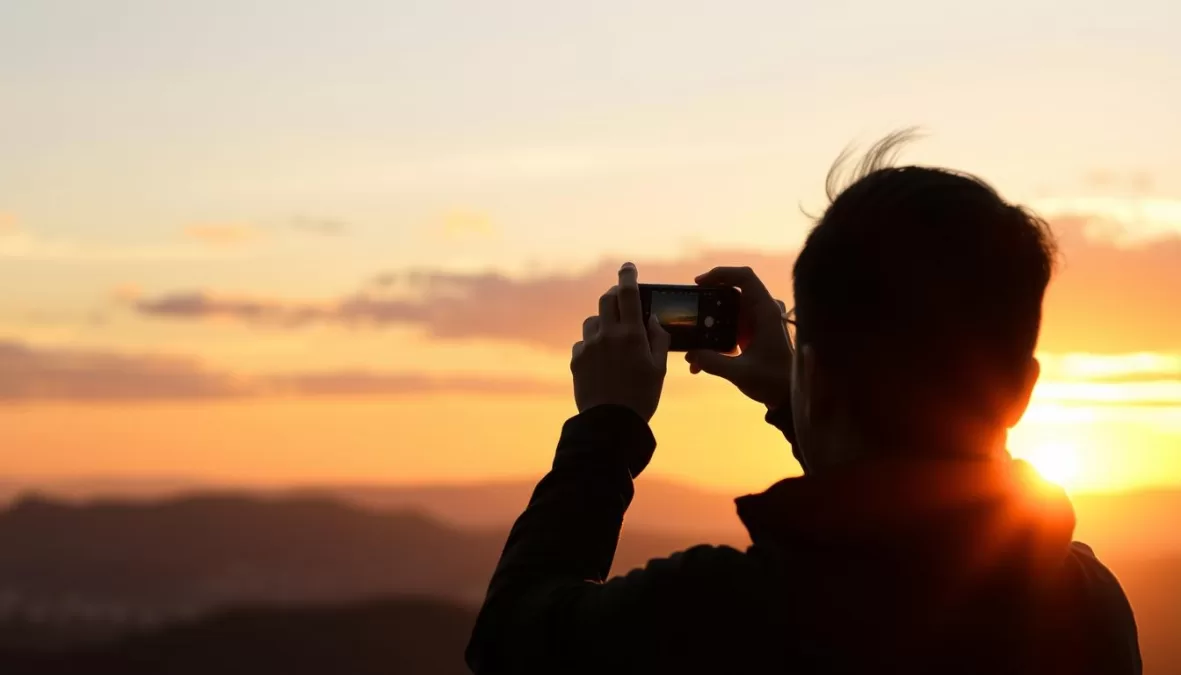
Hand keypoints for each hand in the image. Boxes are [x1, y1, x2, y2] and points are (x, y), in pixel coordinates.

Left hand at [571, 263, 670, 421]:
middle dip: (614, 296)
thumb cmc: (642, 397)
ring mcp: (589, 347)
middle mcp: (607, 335)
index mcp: (631, 335)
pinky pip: (583, 343)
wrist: (610, 424)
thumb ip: (658, 339)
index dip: (627, 276)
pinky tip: (601, 362)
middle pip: (605, 301)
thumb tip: (651, 320)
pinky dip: (592, 345)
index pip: (627, 294)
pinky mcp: (576, 360)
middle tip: (621, 300)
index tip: (627, 267)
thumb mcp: (659, 369)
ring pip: (592, 321)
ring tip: (613, 339)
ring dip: (602, 322)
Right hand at [685, 266, 792, 409]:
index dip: (721, 273)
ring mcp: (760, 322)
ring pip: (730, 311)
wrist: (790, 396)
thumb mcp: (740, 373)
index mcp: (767, 312)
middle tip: (691, 310)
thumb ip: (712, 362)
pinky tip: (702, 359)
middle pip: (733, 292)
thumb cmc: (774, 382)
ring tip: (694, 343)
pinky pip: (732, 326)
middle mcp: (765, 312)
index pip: (745, 277)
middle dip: (709, 301)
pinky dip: (717, 337)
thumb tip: (690, 355)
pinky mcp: (755, 334)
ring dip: (711, 325)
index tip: (699, 282)